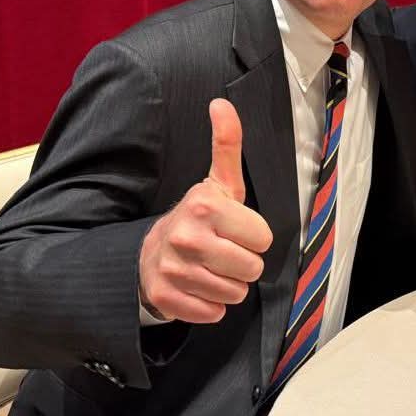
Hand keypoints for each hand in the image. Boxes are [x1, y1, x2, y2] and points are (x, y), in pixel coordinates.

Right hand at [139, 99, 272, 322]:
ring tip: (211, 268)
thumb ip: (227, 143)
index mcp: (206, 205)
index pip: (264, 239)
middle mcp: (187, 236)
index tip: (235, 229)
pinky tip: (198, 286)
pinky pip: (213, 313)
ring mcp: (173, 269)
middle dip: (244, 263)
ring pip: (234, 294)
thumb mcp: (218, 181)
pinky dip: (210, 305)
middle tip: (224, 250)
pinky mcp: (165, 297)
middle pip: (251, 269)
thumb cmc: (199, 216)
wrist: (151, 251)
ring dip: (228, 285)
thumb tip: (221, 102)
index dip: (254, 236)